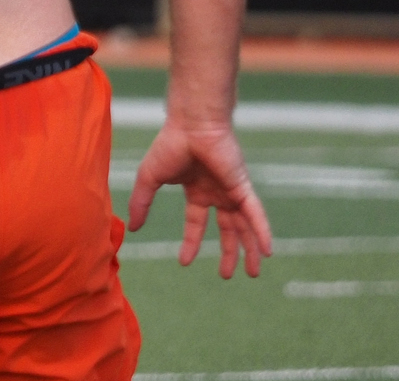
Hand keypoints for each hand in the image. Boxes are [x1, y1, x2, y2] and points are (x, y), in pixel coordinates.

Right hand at [128, 116, 273, 278]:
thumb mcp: (149, 178)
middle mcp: (216, 192)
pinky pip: (255, 214)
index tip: (184, 262)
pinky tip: (266, 251)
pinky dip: (262, 232)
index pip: (196, 222)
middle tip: (227, 274)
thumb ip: (141, 203)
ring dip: (250, 249)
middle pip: (226, 228)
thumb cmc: (170, 145)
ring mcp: (231, 190)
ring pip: (245, 226)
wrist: (191, 124)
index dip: (191, 242)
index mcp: (196, 190)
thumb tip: (132, 228)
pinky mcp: (243, 186)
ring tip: (253, 272)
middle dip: (227, 251)